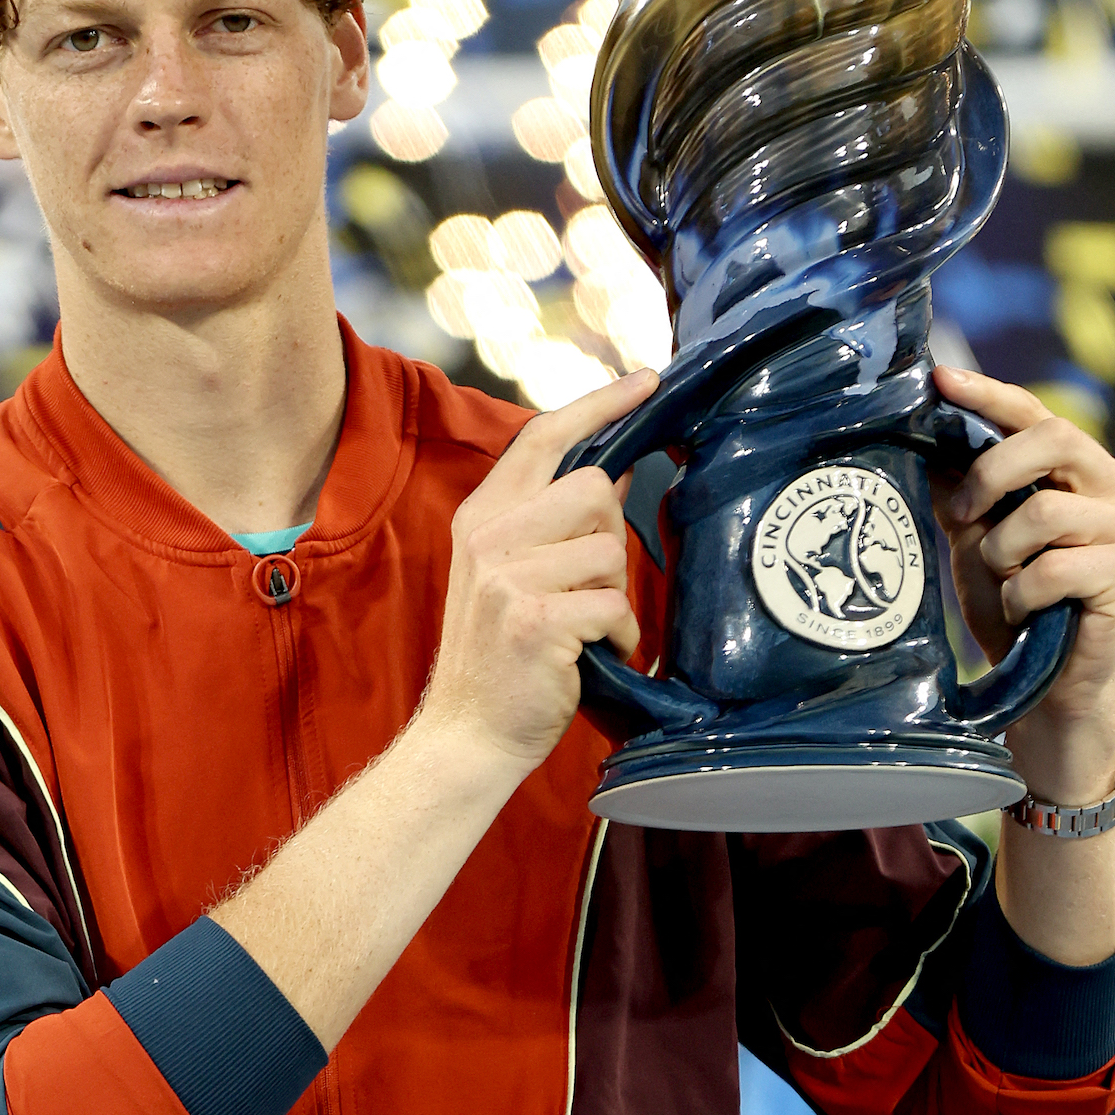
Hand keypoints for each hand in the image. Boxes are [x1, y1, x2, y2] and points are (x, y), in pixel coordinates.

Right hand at [420, 368, 658, 770]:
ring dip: (615, 594)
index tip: (647, 381)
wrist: (468, 733)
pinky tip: (594, 654)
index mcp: (481, 515)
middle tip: (590, 584)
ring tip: (585, 626)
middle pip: (594, 488)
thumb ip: (550, 519)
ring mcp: (508, 577)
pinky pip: (615, 606)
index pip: (542, 436)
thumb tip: (616, 470)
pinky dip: (620, 637)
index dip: (599, 404)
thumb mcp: (509, 571)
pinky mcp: (536, 620)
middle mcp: (488, 536)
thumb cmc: (501, 654)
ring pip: (610, 550)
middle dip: (611, 536)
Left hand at [930, 366, 1114, 775]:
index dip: (988, 394)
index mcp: (1078, 468)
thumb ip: (960, 485)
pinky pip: (1057, 567)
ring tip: (1004, 580)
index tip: (940, 379)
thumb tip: (921, 429)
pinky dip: (1023, 592)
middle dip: (991, 472)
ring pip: (1046, 511)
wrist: (1043, 685)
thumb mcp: (974, 535)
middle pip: (1054, 437)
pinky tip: (1025, 610)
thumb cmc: (1010, 604)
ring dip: (1003, 552)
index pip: (1034, 412)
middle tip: (962, 515)